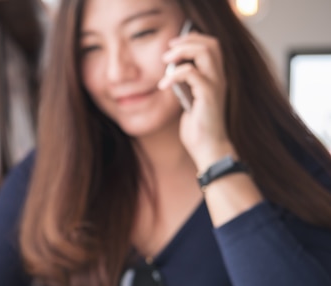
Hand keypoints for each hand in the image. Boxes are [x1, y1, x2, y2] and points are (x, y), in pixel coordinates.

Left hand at [159, 31, 234, 170]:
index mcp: (216, 77)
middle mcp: (220, 78)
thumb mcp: (189, 100)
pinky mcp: (208, 94)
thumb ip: (186, 84)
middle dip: (187, 41)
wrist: (207, 147)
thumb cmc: (198, 127)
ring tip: (165, 61)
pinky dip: (174, 75)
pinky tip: (163, 85)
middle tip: (168, 49)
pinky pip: (191, 73)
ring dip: (182, 52)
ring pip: (205, 52)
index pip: (212, 46)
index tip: (174, 44)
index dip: (194, 39)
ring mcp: (216, 85)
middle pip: (210, 44)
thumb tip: (172, 71)